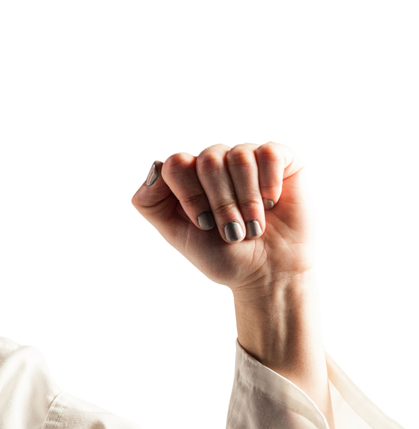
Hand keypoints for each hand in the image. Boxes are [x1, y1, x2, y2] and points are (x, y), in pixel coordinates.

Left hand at [129, 139, 318, 296]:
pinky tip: (271, 204)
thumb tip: (152, 167)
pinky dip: (268, 185)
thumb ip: (149, 202)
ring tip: (253, 227)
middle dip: (220, 203)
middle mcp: (214, 161)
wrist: (268, 274)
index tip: (203, 225)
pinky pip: (269, 153)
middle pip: (208, 159)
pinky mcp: (280, 157)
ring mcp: (245, 156)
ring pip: (239, 157)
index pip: (175, 162)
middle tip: (231, 232)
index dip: (189, 194)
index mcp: (186, 177)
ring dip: (246, 201)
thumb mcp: (175, 234)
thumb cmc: (221, 256)